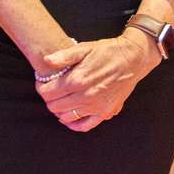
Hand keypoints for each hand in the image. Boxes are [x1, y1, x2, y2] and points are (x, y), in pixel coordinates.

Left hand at [36, 35, 158, 131]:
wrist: (132, 59)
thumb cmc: (107, 51)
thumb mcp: (84, 47)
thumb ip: (64, 56)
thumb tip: (46, 61)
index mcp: (77, 79)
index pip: (48, 92)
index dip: (41, 88)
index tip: (42, 83)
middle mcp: (85, 96)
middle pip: (55, 106)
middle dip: (48, 99)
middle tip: (50, 91)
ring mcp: (96, 107)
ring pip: (66, 117)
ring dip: (59, 110)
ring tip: (60, 100)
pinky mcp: (105, 112)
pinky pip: (85, 126)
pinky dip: (74, 124)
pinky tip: (69, 118)